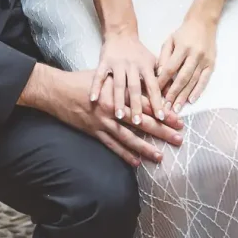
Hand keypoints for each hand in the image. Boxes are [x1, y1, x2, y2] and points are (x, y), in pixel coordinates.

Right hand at [55, 70, 183, 167]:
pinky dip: (125, 154)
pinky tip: (136, 162)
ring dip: (146, 148)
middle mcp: (114, 108)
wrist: (59, 90)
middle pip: (143, 121)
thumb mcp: (107, 75)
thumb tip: (144, 84)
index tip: (178, 119)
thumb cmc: (83, 79)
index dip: (163, 112)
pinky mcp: (94, 131)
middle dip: (162, 131)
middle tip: (179, 138)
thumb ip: (125, 82)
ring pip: (129, 137)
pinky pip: (112, 145)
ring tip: (160, 157)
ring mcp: (104, 122)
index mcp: (120, 92)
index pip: (147, 103)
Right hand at [90, 31, 163, 125]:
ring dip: (119, 100)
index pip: (153, 86)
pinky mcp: (104, 62)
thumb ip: (161, 77)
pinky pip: (99, 76)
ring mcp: (117, 64)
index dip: (157, 101)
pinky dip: (96, 87)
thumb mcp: (152, 61)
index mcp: (145, 66)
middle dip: (137, 105)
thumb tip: (172, 95)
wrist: (121, 33)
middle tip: (138, 122)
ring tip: (119, 116)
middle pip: (135, 87)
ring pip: (118, 84)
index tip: (161, 117)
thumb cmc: (139, 52)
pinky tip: (94, 99)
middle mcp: (132, 65)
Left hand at [156, 15, 216, 112]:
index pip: (171, 67)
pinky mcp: (212, 64)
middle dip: (173, 93)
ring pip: (193, 81)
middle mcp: (194, 54)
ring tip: (176, 108)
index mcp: (182, 47)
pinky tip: (191, 100)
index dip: (163, 81)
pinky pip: (204, 80)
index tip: (156, 93)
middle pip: (182, 77)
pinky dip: (198, 91)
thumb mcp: (170, 40)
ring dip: (184, 96)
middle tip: (166, 107)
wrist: (203, 22)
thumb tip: (159, 75)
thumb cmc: (183, 33)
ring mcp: (204, 60)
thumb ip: (164, 57)